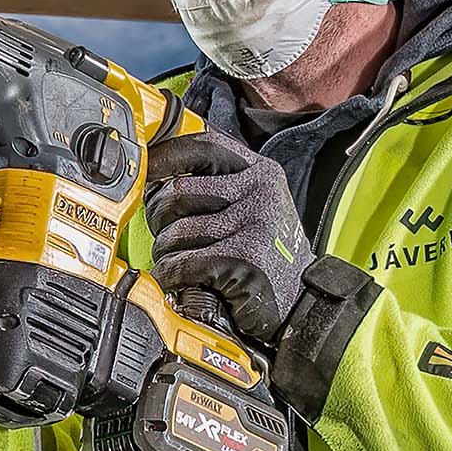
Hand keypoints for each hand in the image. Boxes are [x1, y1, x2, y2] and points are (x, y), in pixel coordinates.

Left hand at [146, 131, 308, 345]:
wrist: (306, 303)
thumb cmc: (271, 256)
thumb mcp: (257, 207)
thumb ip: (221, 187)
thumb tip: (159, 179)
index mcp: (260, 173)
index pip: (204, 147)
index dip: (166, 155)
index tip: (145, 168)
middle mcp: (258, 192)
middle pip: (179, 191)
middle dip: (158, 217)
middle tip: (164, 234)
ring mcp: (252, 224)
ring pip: (176, 231)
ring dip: (165, 252)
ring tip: (176, 261)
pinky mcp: (243, 258)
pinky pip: (183, 262)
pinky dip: (171, 275)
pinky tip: (180, 281)